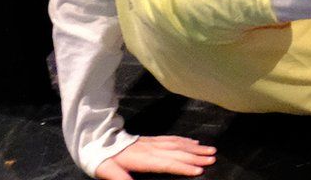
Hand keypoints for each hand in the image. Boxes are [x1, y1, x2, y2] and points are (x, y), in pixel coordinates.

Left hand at [97, 136, 215, 178]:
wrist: (97, 140)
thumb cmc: (103, 160)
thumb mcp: (108, 172)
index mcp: (143, 159)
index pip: (167, 163)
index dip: (183, 167)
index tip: (199, 170)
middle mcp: (152, 149)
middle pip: (178, 152)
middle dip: (196, 156)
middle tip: (213, 158)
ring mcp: (153, 142)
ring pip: (178, 144)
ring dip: (195, 148)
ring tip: (210, 150)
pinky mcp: (151, 139)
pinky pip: (171, 139)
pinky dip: (185, 140)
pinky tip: (194, 142)